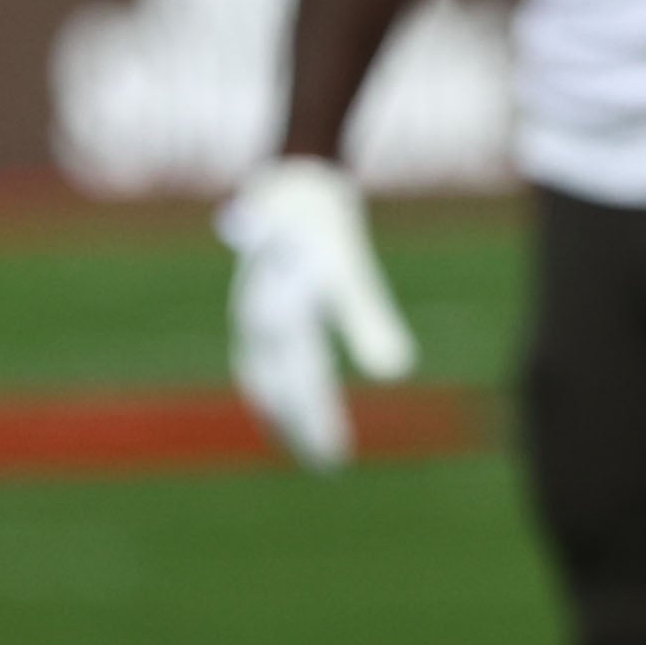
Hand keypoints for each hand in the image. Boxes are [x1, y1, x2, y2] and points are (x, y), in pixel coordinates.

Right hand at [216, 158, 414, 468]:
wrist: (291, 180)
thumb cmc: (324, 225)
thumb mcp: (351, 272)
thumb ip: (369, 322)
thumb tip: (397, 374)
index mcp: (277, 323)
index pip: (300, 390)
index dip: (316, 427)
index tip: (335, 461)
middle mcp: (255, 325)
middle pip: (277, 391)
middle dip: (299, 428)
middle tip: (326, 464)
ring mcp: (248, 316)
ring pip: (263, 378)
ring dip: (284, 412)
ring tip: (306, 442)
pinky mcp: (253, 307)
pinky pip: (257, 360)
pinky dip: (273, 387)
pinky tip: (288, 399)